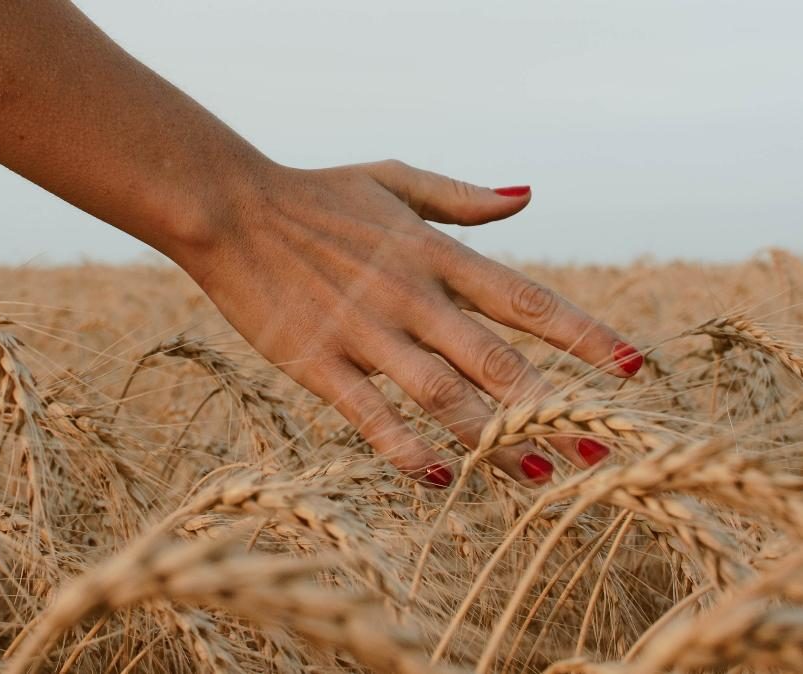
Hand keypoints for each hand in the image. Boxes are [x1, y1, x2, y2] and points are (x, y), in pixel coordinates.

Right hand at [177, 160, 642, 487]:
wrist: (230, 209)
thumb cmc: (315, 194)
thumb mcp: (393, 179)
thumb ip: (463, 197)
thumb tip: (529, 196)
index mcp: (434, 253)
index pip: (525, 300)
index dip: (584, 335)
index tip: (633, 369)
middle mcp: (410, 296)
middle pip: (497, 360)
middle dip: (554, 407)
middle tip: (603, 450)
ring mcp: (364, 332)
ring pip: (442, 395)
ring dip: (493, 439)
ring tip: (540, 476)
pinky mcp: (317, 362)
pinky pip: (371, 416)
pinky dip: (407, 447)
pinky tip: (440, 476)